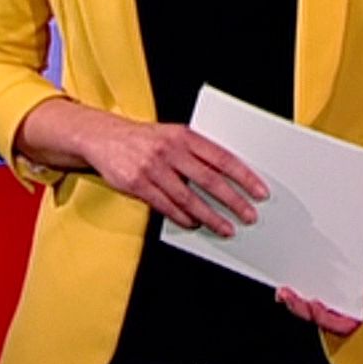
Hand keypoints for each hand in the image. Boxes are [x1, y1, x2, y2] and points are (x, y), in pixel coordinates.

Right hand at [82, 117, 268, 236]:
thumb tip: (229, 176)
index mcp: (185, 135)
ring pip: (188, 198)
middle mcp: (171, 150)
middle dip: (233, 201)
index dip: (244, 176)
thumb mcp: (174, 135)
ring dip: (210, 217)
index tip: (259, 191)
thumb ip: (198, 153)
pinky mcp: (137, 184)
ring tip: (226, 228)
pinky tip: (195, 224)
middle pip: (209, 180)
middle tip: (248, 216)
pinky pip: (166, 206)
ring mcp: (153, 168)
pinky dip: (183, 217)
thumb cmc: (146, 139)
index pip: (223, 158)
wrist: (103, 137)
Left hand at [275, 208, 362, 335]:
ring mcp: (342, 283)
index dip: (326, 319)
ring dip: (298, 300)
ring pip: (317, 301)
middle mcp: (353, 294)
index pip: (344, 322)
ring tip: (284, 289)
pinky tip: (292, 274)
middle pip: (324, 314)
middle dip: (302, 309)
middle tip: (287, 295)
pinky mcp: (335, 270)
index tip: (313, 305)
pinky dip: (302, 281)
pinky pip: (315, 280)